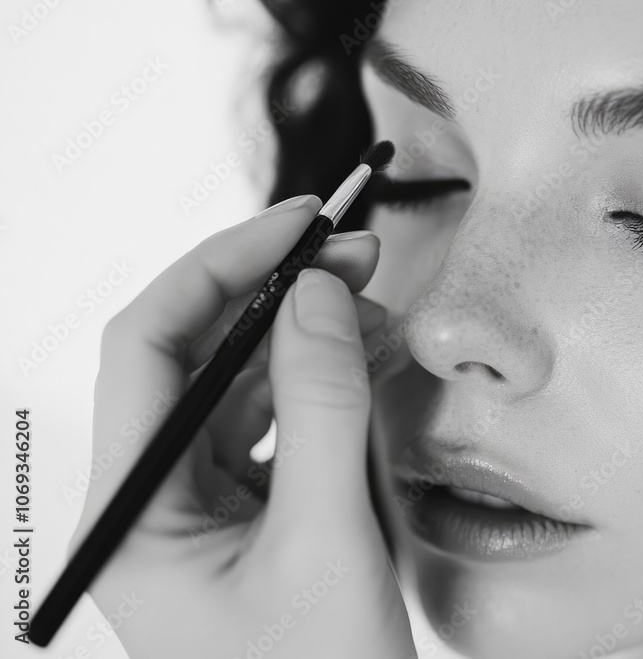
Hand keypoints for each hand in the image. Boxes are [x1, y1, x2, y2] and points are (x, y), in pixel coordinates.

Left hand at [68, 195, 414, 657]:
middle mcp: (156, 503)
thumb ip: (323, 410)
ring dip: (308, 342)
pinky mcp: (248, 522)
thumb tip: (317, 294)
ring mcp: (202, 513)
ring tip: (380, 313)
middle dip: (277, 297)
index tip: (298, 224)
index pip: (151, 348)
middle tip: (358, 257)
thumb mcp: (328, 543)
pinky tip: (370, 364)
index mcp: (136, 512)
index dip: (219, 268)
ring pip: (244, 391)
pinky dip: (323, 391)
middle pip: (199, 360)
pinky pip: (277, 431)